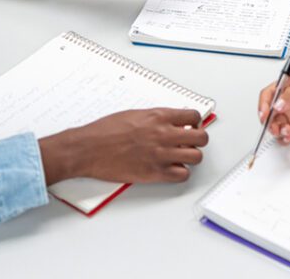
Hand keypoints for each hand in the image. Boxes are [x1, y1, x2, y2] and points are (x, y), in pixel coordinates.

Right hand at [40, 107, 208, 184]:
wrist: (89, 148)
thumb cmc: (105, 130)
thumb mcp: (134, 114)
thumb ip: (155, 118)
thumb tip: (169, 121)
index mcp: (159, 116)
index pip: (193, 116)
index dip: (195, 122)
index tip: (191, 126)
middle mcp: (163, 134)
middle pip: (201, 138)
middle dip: (198, 140)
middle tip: (190, 142)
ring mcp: (160, 154)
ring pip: (196, 157)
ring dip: (191, 157)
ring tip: (182, 157)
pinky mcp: (154, 173)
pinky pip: (182, 175)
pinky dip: (180, 173)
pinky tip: (172, 169)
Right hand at [260, 75, 289, 142]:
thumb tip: (278, 103)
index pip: (270, 93)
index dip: (264, 103)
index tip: (265, 113)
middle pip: (270, 111)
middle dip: (268, 120)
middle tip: (273, 126)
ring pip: (276, 124)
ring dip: (276, 130)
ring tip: (285, 131)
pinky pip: (286, 134)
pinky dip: (284, 138)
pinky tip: (289, 136)